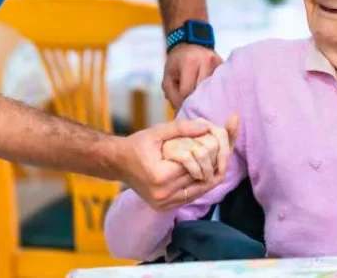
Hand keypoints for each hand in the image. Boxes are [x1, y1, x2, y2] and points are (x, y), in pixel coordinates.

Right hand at [114, 115, 238, 210]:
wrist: (117, 163)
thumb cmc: (136, 145)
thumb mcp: (157, 132)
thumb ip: (182, 128)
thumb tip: (206, 127)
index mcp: (160, 176)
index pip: (195, 164)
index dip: (207, 152)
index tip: (213, 141)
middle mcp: (163, 195)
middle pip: (199, 178)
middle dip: (211, 163)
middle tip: (219, 150)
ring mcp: (164, 204)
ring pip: (199, 190)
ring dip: (209, 175)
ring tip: (214, 160)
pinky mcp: (165, 208)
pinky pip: (191, 197)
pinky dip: (200, 185)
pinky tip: (203, 171)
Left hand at [162, 44, 222, 109]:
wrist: (190, 44)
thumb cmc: (177, 62)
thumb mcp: (168, 77)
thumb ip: (173, 95)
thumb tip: (181, 114)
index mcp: (190, 62)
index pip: (188, 91)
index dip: (182, 105)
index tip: (180, 112)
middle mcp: (207, 61)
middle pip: (202, 92)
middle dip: (195, 104)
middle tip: (191, 112)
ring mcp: (219, 64)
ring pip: (212, 91)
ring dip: (205, 100)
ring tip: (200, 107)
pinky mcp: (225, 68)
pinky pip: (219, 86)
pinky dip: (213, 95)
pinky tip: (209, 100)